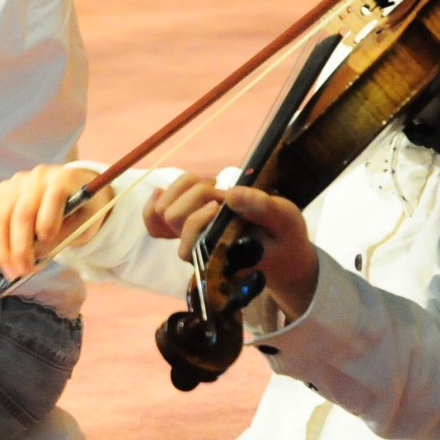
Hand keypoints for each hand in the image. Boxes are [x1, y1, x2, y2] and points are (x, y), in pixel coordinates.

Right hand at [0, 164, 110, 280]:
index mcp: (63, 179)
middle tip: (22, 271)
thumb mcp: (85, 224)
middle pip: (21, 212)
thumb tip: (34, 254)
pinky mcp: (1, 192)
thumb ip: (63, 237)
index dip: (48, 219)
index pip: (53, 197)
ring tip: (9, 271)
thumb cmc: (82, 210)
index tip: (46, 240)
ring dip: (1, 248)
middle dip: (19, 247)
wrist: (73, 189)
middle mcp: (36, 177)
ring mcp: (15, 183)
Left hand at [146, 174, 319, 321]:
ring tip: (212, 184)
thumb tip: (231, 194)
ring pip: (163, 211)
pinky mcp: (187, 227)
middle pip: (173, 218)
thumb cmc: (284, 238)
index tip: (221, 204)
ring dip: (184, 188)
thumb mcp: (285, 220)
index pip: (189, 244)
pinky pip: (154, 219)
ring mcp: (191, 239)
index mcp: (222, 255)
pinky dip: (156, 201)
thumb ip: (263, 208)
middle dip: (196, 195)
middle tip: (221, 191)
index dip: (200, 218)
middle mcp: (200, 250)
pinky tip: (163, 190)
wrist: (282, 253)